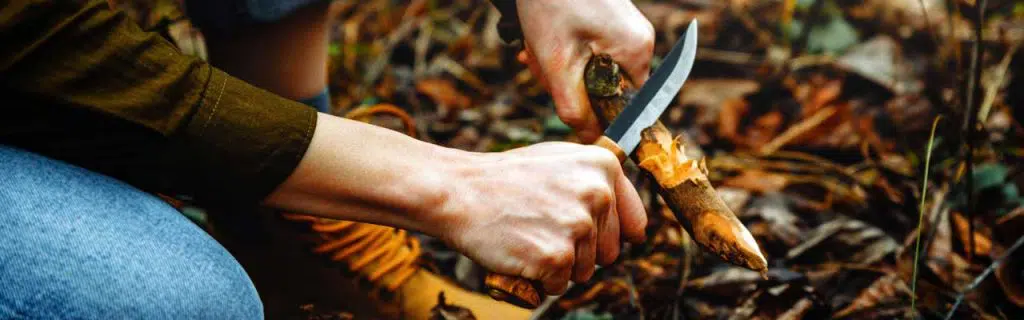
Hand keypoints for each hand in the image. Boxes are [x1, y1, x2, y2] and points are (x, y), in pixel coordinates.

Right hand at [433, 142, 646, 294]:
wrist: (459, 191)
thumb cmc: (506, 178)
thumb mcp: (559, 161)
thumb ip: (597, 183)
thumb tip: (636, 227)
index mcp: (603, 166)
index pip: (633, 222)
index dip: (609, 235)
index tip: (587, 234)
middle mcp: (597, 194)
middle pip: (609, 252)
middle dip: (580, 252)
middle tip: (543, 230)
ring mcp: (578, 226)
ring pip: (584, 271)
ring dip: (558, 265)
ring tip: (529, 236)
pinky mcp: (556, 256)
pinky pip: (558, 285)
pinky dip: (538, 279)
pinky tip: (519, 252)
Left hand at [515, 0, 654, 142]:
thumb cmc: (549, 7)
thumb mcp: (557, 65)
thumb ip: (575, 109)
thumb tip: (592, 142)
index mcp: (637, 51)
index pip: (629, 108)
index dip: (599, 117)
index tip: (569, 109)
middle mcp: (641, 40)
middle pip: (609, 89)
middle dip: (570, 86)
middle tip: (539, 67)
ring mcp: (627, 28)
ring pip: (596, 70)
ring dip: (562, 69)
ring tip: (535, 51)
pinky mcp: (611, 20)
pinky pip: (592, 51)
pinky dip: (565, 52)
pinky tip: (542, 41)